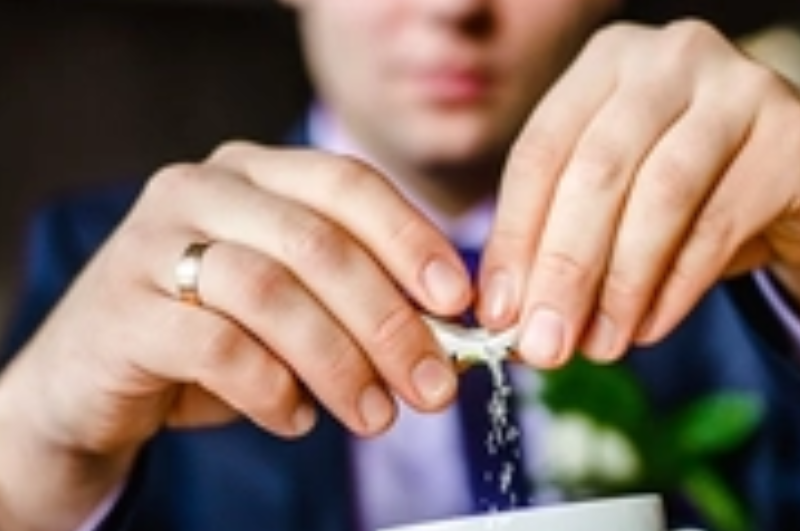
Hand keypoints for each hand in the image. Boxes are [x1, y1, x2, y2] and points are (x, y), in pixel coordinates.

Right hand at [0, 143, 471, 528]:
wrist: (94, 374)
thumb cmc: (213, 332)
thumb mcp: (291, 304)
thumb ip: (352, 302)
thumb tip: (443, 335)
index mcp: (253, 172)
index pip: (348, 184)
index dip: (411, 240)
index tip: (459, 302)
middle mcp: (201, 188)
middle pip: (317, 243)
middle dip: (388, 321)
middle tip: (432, 388)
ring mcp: (152, 242)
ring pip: (270, 292)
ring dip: (339, 363)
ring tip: (375, 417)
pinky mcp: (122, 310)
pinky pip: (217, 348)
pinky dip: (272, 390)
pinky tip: (296, 419)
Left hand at [479, 20, 799, 365]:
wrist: (778, 173)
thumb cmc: (677, 184)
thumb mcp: (608, 194)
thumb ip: (555, 236)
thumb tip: (507, 314)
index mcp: (604, 65)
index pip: (540, 153)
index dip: (513, 237)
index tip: (497, 312)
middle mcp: (668, 61)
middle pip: (596, 171)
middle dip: (563, 268)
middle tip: (544, 343)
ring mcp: (737, 89)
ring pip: (660, 196)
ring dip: (620, 285)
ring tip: (597, 346)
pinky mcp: (790, 137)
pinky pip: (719, 225)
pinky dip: (674, 288)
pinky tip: (645, 327)